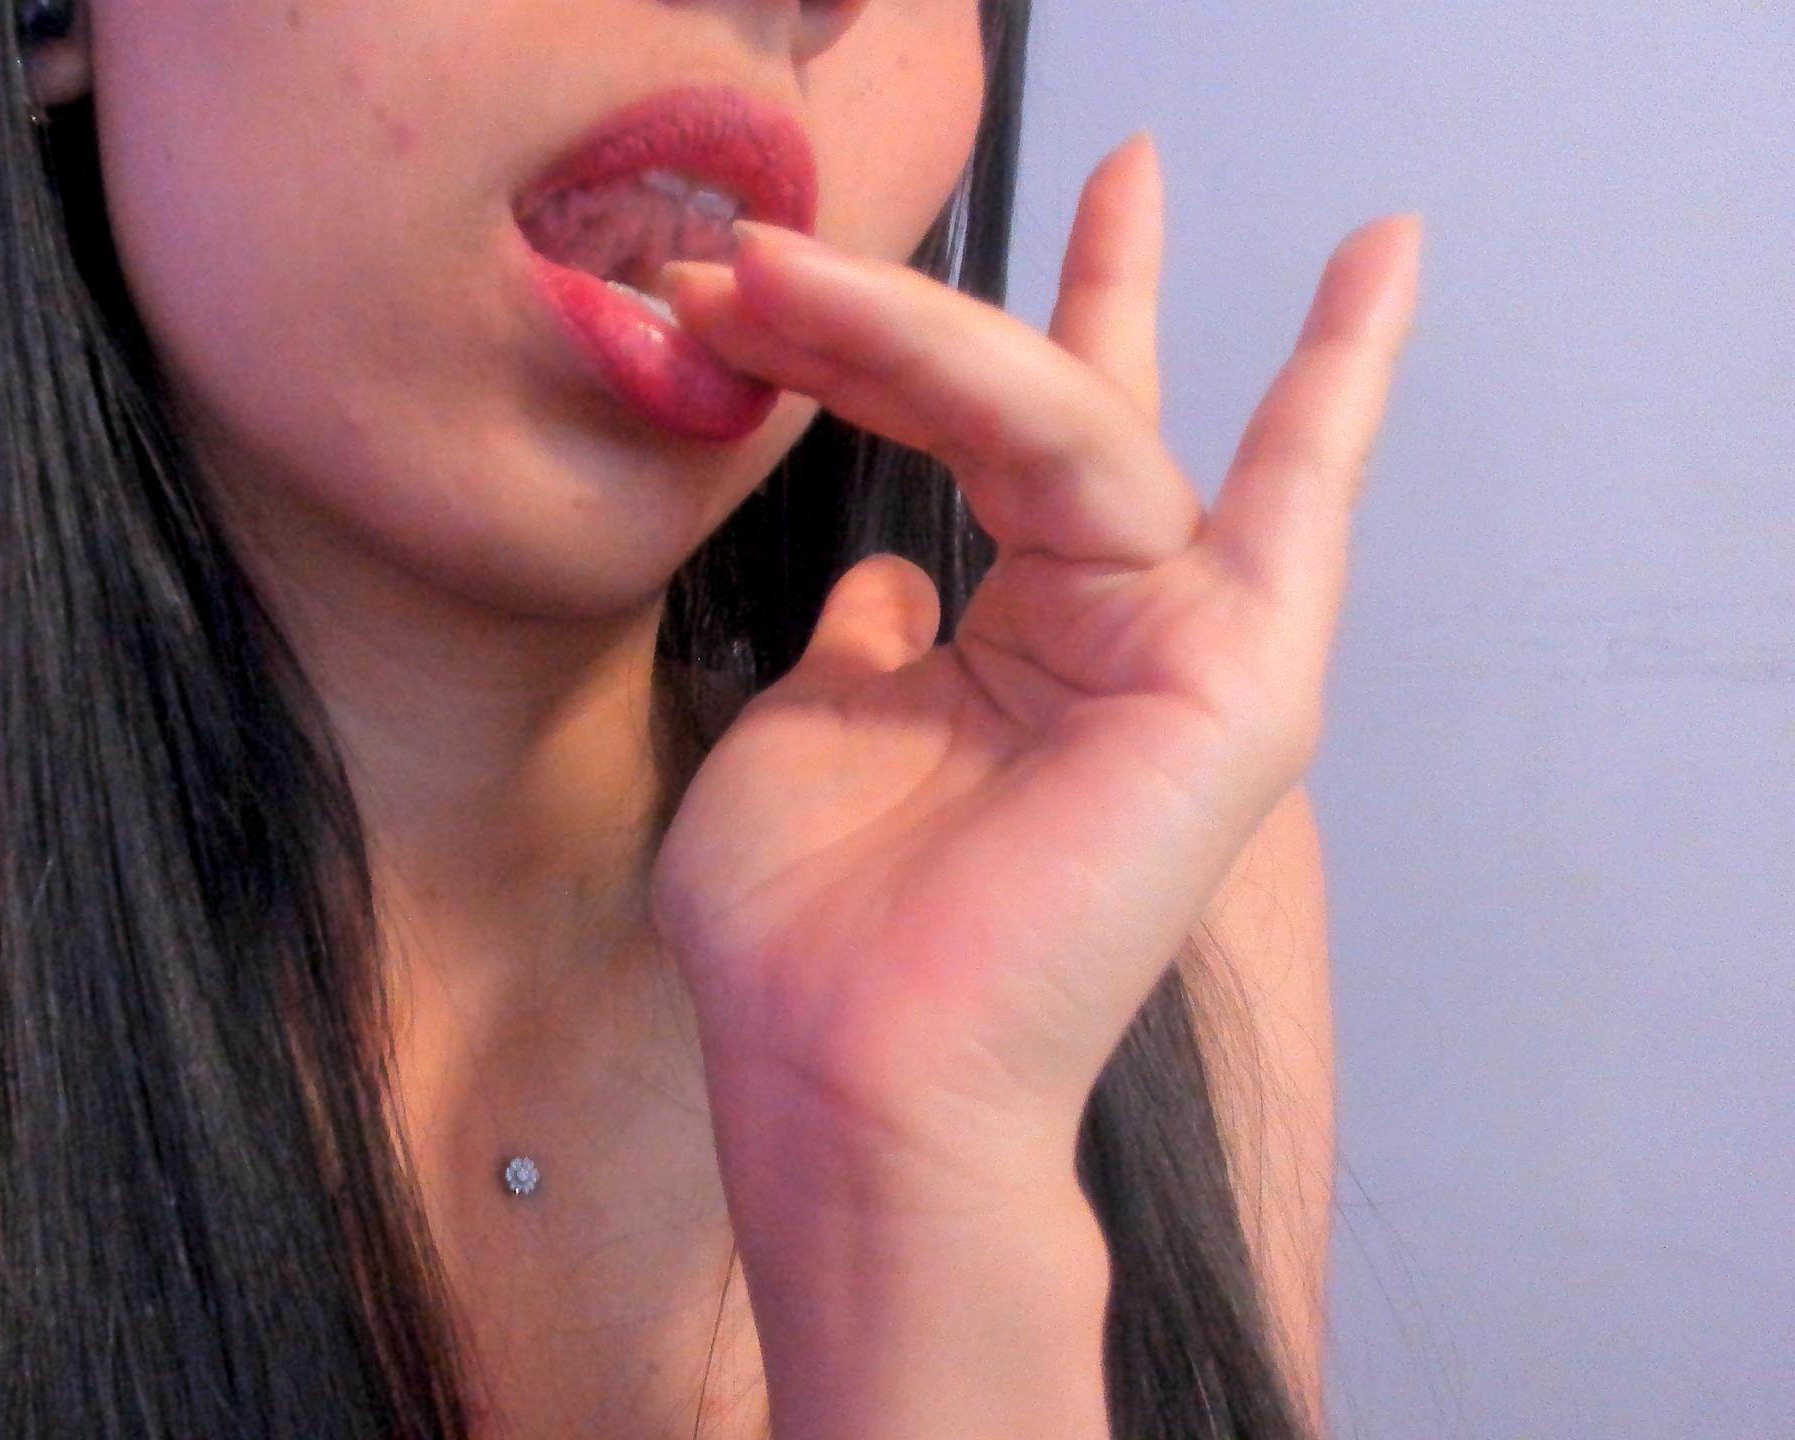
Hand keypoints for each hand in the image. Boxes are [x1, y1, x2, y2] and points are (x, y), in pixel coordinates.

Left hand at [644, 133, 1421, 1216]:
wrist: (844, 1078)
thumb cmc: (808, 938)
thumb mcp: (812, 731)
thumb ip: (870, 639)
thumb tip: (892, 576)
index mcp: (1017, 650)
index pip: (1000, 456)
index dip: (914, 347)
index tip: (810, 275)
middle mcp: (1110, 637)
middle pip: (1068, 409)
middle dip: (1030, 287)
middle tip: (1092, 154)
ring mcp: (1178, 656)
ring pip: (1080, 427)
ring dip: (947, 326)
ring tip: (825, 247)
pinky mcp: (1227, 685)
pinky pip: (1269, 498)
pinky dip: (1330, 381)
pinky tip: (1381, 264)